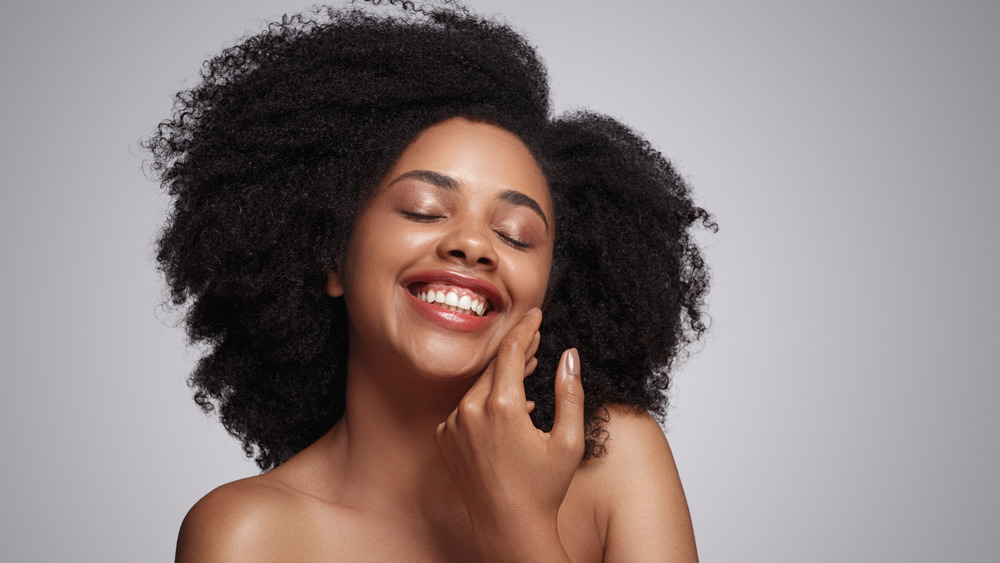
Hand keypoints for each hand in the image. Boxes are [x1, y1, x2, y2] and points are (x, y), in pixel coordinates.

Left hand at [434, 308, 584, 559]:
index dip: (525, 327)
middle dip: (516, 349)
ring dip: (502, 376)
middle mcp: (470, 412)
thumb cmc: (543, 490)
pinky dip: (485, 402)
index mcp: (501, 407)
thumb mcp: (569, 441)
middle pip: (494, 365)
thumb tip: (569, 355)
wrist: (509, 528)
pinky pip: (466, 408)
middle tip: (535, 336)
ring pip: (479, 386)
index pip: (511, 350)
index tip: (535, 314)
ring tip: (527, 369)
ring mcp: (453, 425)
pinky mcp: (445, 437)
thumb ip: (570, 392)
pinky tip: (509, 409)